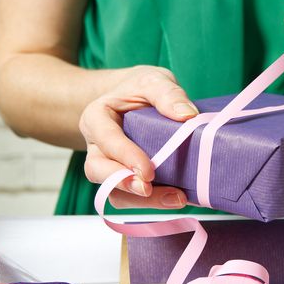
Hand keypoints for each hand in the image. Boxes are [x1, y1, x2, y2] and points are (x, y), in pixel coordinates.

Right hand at [79, 65, 198, 208]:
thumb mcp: (154, 80)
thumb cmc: (141, 89)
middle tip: (150, 189)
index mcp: (97, 118)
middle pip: (98, 171)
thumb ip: (167, 93)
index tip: (148, 170)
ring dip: (142, 201)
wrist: (137, 98)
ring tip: (176, 198)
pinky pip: (131, 198)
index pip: (105, 139)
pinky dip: (152, 202)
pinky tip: (176, 197)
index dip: (125, 156)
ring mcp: (109, 165)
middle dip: (123, 183)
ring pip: (113, 191)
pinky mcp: (125, 179)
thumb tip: (187, 114)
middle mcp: (97, 145)